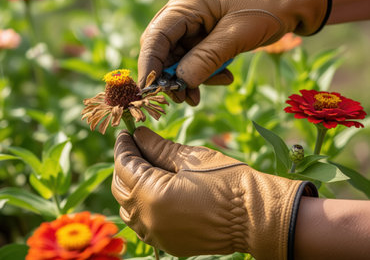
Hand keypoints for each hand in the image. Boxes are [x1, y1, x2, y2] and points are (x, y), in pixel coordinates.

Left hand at [112, 127, 316, 258]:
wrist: (256, 217)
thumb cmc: (227, 181)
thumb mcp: (190, 158)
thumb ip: (158, 147)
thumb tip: (138, 134)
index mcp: (152, 195)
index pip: (124, 166)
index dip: (123, 146)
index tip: (127, 133)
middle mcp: (148, 220)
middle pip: (121, 188)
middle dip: (124, 165)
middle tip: (135, 147)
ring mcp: (157, 236)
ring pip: (128, 208)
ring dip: (130, 186)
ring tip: (144, 167)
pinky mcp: (167, 244)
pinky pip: (143, 223)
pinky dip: (142, 205)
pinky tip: (154, 190)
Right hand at [138, 0, 330, 105]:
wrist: (290, 1)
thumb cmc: (266, 9)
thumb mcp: (235, 36)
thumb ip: (206, 59)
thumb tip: (181, 82)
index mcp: (187, 3)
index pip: (156, 36)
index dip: (149, 65)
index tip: (149, 91)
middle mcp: (184, 11)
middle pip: (162, 48)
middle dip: (169, 76)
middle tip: (181, 97)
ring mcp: (192, 22)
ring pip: (176, 57)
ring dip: (186, 78)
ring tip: (198, 96)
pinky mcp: (202, 33)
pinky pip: (192, 58)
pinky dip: (202, 72)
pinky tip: (222, 79)